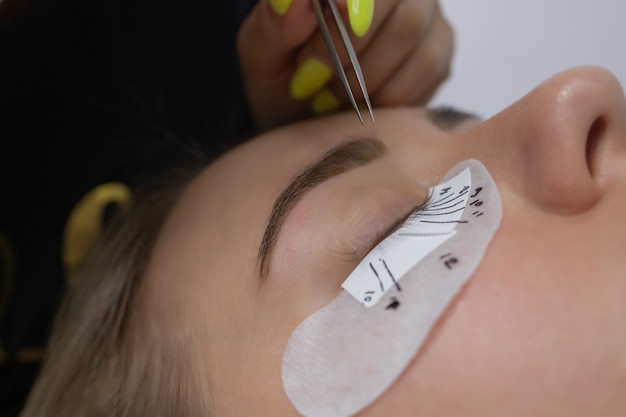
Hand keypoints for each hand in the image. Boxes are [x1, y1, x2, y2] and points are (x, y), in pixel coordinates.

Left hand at [237, 0, 453, 129]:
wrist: (306, 117)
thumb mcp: (262, 57)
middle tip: (313, 83)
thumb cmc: (284, 79)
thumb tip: (293, 0)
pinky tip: (359, 102)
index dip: (344, 16)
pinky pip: (427, 73)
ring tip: (332, 97)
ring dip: (368, 81)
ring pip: (416, 42)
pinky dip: (387, 97)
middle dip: (351, 57)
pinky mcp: (439, 53)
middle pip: (403, 11)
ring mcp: (425, 17)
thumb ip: (273, 25)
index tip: (309, 60)